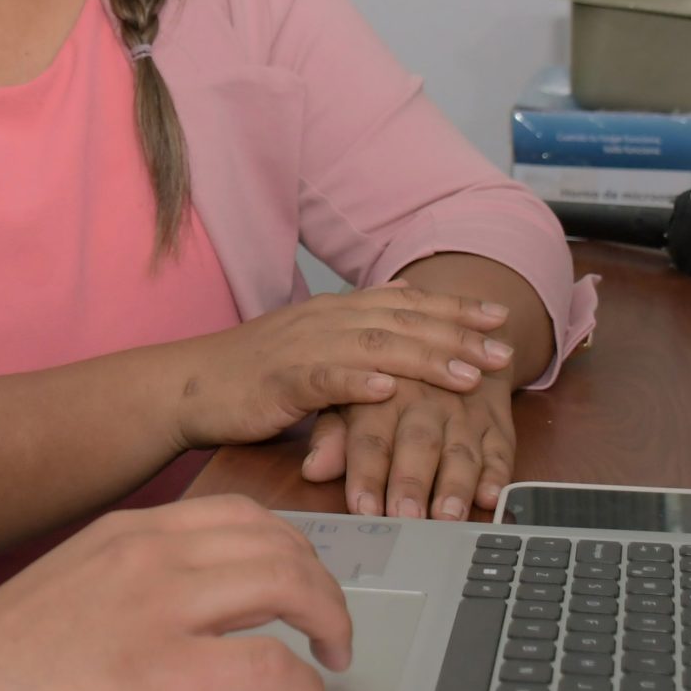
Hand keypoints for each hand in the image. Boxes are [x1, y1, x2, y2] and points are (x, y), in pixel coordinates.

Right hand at [0, 496, 353, 690]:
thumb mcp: (71, 586)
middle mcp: (148, 553)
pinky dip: (304, 688)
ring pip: (287, 584)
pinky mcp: (164, 672)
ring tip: (332, 659)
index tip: (306, 581)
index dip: (291, 548)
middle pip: (278, 542)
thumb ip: (128, 581)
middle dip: (324, 585)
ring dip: (329, 623)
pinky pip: (271, 666)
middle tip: (334, 628)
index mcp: (125, 531)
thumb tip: (190, 606)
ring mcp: (158, 607)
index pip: (240, 515)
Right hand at [167, 285, 516, 450]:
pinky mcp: (279, 381)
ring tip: (466, 374)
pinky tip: (389, 390)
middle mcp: (324, 321)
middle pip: (402, 321)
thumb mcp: (312, 341)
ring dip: (424, 359)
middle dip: (457, 334)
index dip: (455, 308)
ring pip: (373, 347)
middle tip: (502, 350)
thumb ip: (358, 326)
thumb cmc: (252, 372)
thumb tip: (404, 300)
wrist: (188, 385)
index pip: (407, 303)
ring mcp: (301, 349)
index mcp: (335, 311)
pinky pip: (324, 379)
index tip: (500, 316)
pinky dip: (359, 383)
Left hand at [304, 369, 516, 521]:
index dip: (366, 474)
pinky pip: (502, 447)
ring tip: (448, 515)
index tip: (362, 508)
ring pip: (461, 448)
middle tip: (406, 517)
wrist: (451, 334)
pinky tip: (493, 497)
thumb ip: (331, 434)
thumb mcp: (350, 398)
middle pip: (417, 443)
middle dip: (412, 481)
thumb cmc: (387, 379)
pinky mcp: (496, 419)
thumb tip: (312, 469)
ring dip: (456, 483)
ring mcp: (463, 410)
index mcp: (381, 394)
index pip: (370, 438)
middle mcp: (424, 401)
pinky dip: (499, 474)